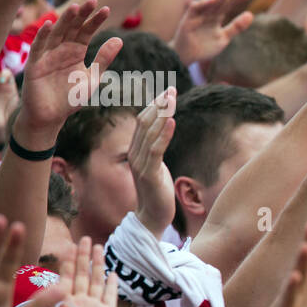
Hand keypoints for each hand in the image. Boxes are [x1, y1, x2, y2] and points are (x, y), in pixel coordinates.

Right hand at [19, 0, 121, 143]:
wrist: (51, 117)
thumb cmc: (71, 98)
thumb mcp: (92, 77)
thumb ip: (104, 59)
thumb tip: (119, 40)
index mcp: (75, 51)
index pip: (86, 32)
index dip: (95, 21)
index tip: (106, 9)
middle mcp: (61, 50)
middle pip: (72, 28)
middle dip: (82, 15)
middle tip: (92, 0)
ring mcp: (47, 55)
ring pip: (56, 34)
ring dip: (64, 20)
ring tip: (75, 8)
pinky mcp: (34, 64)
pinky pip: (38, 48)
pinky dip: (43, 36)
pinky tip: (49, 25)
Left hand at [36, 236, 116, 306]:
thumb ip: (47, 295)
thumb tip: (51, 279)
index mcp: (63, 300)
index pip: (66, 275)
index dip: (68, 260)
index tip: (69, 244)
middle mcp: (79, 300)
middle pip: (83, 273)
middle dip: (83, 256)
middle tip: (85, 238)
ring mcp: (94, 306)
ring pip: (97, 280)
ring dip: (98, 264)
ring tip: (99, 247)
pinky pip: (110, 295)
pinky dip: (112, 284)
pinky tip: (114, 273)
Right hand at [129, 88, 176, 236]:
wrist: (152, 217)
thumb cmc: (157, 192)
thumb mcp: (156, 166)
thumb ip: (155, 149)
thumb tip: (163, 132)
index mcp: (135, 151)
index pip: (142, 122)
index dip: (154, 106)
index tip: (167, 92)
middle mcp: (134, 154)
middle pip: (145, 122)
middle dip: (159, 105)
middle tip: (171, 89)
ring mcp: (140, 164)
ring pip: (149, 133)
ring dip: (162, 114)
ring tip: (172, 98)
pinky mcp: (149, 173)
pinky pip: (156, 149)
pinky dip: (164, 134)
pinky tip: (172, 120)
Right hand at [170, 0, 253, 65]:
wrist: (187, 57)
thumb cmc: (204, 47)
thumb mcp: (224, 37)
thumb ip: (236, 27)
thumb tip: (251, 14)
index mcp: (216, 18)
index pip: (228, 6)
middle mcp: (208, 14)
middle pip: (221, 3)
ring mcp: (198, 15)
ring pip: (210, 3)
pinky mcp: (188, 19)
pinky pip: (195, 8)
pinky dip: (203, 4)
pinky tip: (212, 0)